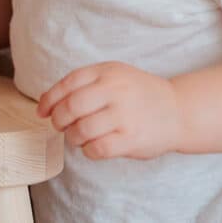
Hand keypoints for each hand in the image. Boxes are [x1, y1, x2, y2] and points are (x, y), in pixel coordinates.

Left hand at [36, 61, 182, 159]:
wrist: (179, 110)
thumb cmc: (137, 94)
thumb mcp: (113, 76)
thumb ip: (82, 84)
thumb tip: (45, 102)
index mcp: (107, 72)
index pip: (67, 83)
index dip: (49, 99)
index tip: (42, 111)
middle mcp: (116, 91)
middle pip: (71, 107)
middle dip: (58, 120)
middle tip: (60, 126)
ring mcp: (124, 115)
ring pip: (81, 130)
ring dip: (72, 137)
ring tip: (78, 136)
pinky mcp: (131, 139)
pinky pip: (96, 149)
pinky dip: (88, 150)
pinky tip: (93, 146)